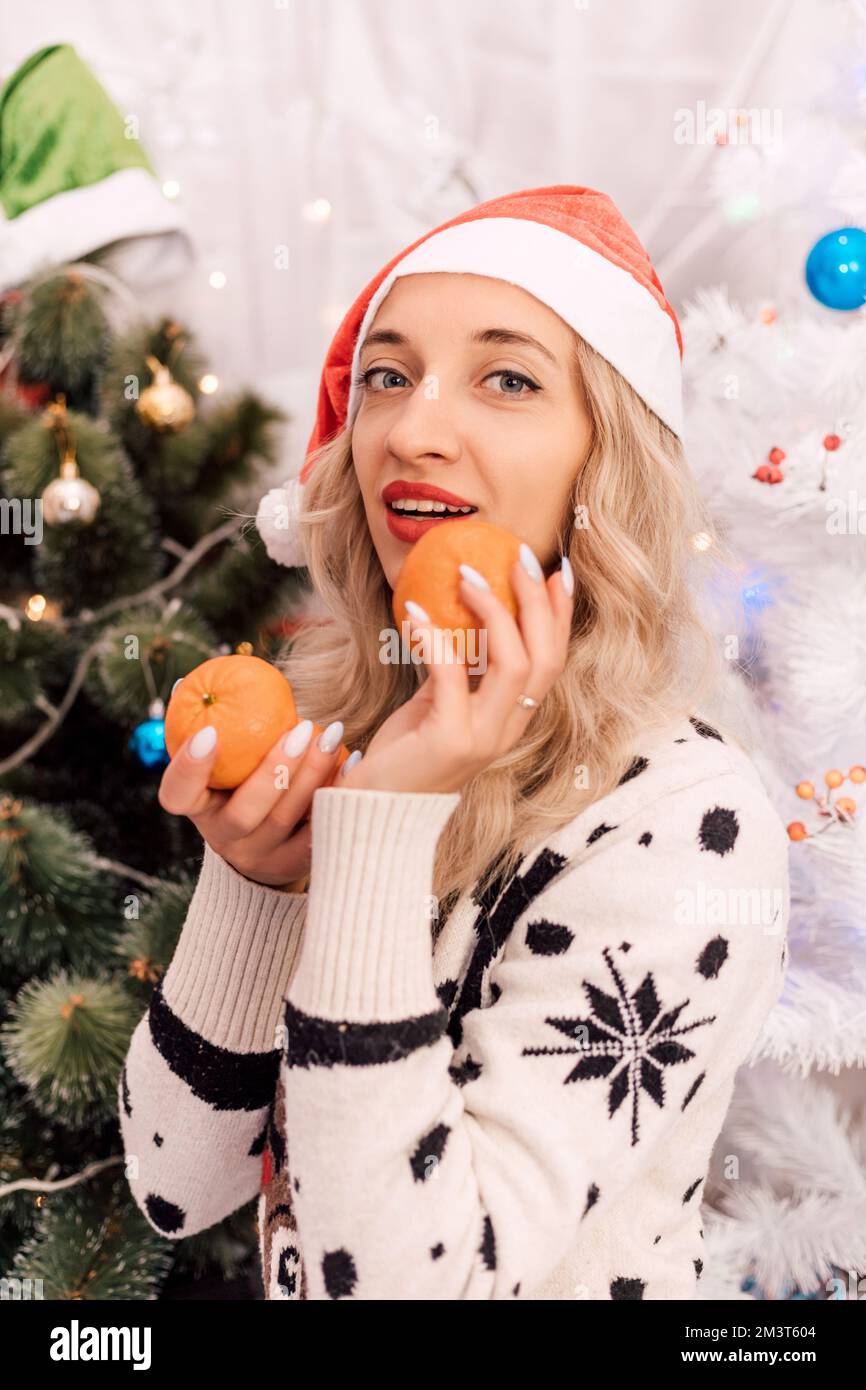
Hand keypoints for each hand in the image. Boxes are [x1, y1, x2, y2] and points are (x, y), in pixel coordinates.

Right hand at [157, 718, 347, 887]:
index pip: (177, 795)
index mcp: (198, 808)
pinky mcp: (294, 866)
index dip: (189, 768)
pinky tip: (352, 762)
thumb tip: (185, 682)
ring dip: (311, 776)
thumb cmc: (241, 784)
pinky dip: (336, 794)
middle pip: (243, 813)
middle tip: (302, 728)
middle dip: (274, 770)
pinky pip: (318, 833)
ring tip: (332, 737)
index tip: (209, 731)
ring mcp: (259, 858)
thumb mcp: (222, 764)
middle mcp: (223, 837)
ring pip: (285, 822)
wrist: (267, 846)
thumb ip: (213, 727)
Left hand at [340, 551, 573, 795]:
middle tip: (519, 557)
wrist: (375, 811)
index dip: (560, 616)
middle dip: (537, 602)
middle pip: (544, 659)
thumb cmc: (404, 756)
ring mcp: (483, 737)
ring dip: (494, 612)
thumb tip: (455, 617)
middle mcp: (507, 730)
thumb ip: (457, 672)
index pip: (553, 663)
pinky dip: (434, 637)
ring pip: (513, 665)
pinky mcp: (450, 739)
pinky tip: (413, 611)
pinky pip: (451, 674)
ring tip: (467, 575)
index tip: (558, 572)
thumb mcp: (438, 706)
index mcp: (512, 720)